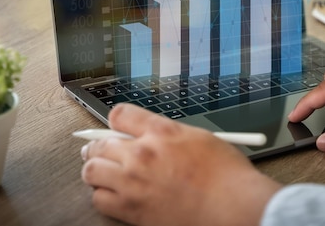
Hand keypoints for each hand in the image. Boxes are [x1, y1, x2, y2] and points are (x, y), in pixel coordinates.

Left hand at [81, 103, 281, 225]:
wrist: (232, 207)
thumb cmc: (225, 175)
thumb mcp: (199, 138)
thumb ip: (170, 134)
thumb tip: (152, 136)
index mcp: (161, 131)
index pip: (120, 115)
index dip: (115, 120)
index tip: (114, 127)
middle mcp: (142, 153)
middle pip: (100, 143)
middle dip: (97, 146)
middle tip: (97, 150)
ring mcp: (133, 182)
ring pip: (92, 170)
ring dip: (95, 169)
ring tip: (101, 172)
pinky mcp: (131, 209)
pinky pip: (99, 199)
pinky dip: (102, 195)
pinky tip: (112, 194)